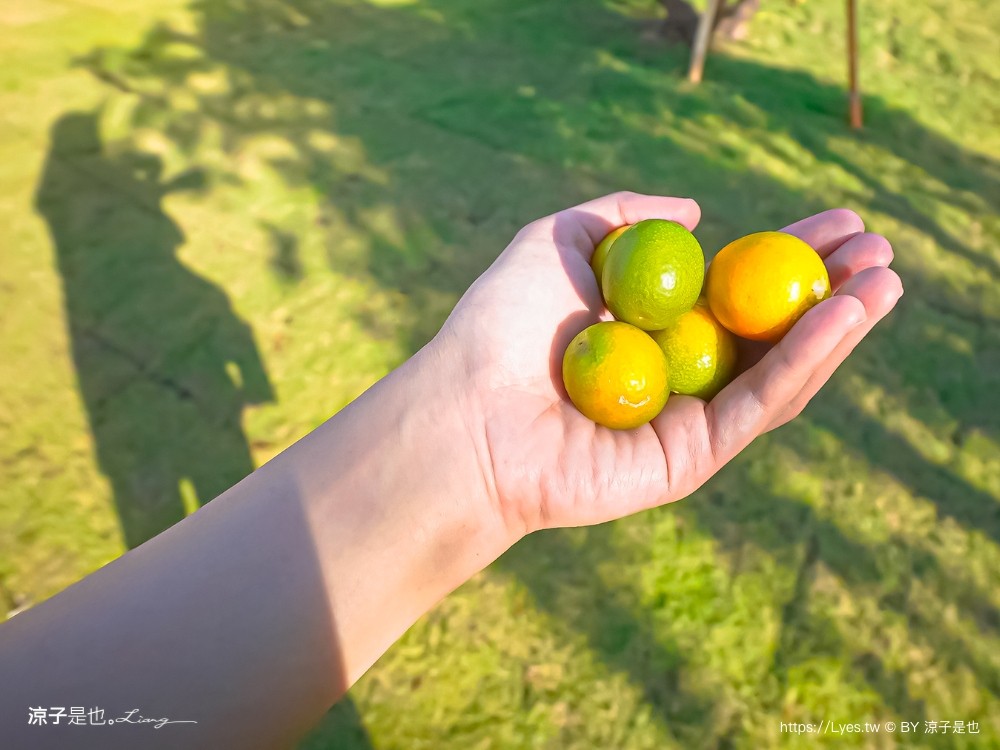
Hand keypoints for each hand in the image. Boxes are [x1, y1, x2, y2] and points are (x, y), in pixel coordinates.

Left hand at [439, 192, 902, 535]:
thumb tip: (696, 213)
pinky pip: (759, 405)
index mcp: (651, 329)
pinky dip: (806, 360)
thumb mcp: (558, 240)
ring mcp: (688, 420)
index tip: (838, 220)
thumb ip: (622, 216)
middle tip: (880, 247)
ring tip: (886, 278)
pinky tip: (843, 315)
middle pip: (769, 330)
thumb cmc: (499, 325)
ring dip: (839, 324)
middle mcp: (677, 375)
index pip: (735, 288)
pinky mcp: (691, 458)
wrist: (467, 410)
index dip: (787, 254)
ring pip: (779, 371)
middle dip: (829, 288)